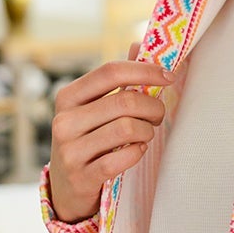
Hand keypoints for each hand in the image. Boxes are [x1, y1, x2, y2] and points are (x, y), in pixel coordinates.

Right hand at [46, 41, 173, 222]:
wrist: (66, 188)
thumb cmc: (88, 140)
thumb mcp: (94, 108)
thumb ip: (117, 80)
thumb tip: (139, 44)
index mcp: (68, 97)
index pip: (110, 72)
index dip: (144, 71)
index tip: (168, 76)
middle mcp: (64, 121)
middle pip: (125, 102)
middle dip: (153, 107)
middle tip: (158, 115)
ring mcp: (70, 150)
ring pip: (127, 129)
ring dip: (147, 132)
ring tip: (145, 135)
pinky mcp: (81, 176)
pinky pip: (122, 158)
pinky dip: (137, 153)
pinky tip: (136, 151)